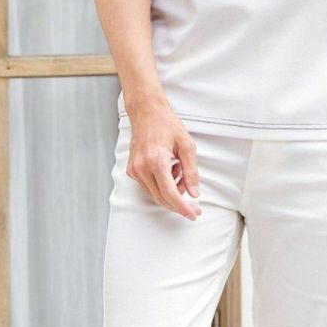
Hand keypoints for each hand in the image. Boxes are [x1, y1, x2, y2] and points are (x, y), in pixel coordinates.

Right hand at [125, 100, 201, 219]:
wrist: (147, 112)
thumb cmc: (167, 125)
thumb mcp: (187, 146)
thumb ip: (191, 172)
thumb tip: (194, 193)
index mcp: (156, 161)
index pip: (170, 194)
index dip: (183, 207)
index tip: (193, 214)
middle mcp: (142, 168)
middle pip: (162, 198)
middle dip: (179, 205)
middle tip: (194, 207)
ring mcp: (134, 170)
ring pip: (155, 194)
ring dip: (171, 192)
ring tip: (180, 173)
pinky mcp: (132, 170)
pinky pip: (149, 187)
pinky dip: (162, 186)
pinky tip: (170, 170)